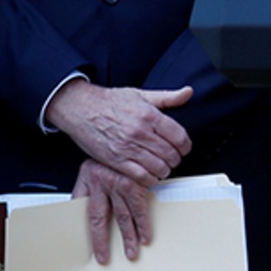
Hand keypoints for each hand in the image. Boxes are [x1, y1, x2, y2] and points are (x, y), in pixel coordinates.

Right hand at [44, 81, 193, 183]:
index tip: (184, 148)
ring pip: (158, 167)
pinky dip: (150, 179)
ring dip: (165, 170)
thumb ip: (167, 97)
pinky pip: (140, 176)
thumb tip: (188, 92)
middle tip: (174, 158)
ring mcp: (127, 148)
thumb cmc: (111, 102)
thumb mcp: (141, 94)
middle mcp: (140, 132)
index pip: (179, 136)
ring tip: (163, 166)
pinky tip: (150, 174)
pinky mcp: (116, 161)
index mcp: (149, 115)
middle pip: (170, 154)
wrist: (82, 109)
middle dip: (176, 159)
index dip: (186, 146)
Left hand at [73, 159, 156, 264]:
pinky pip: (140, 207)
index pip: (85, 212)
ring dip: (129, 236)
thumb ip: (83, 188)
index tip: (91, 247)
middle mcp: (102, 183)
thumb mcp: (89, 167)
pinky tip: (146, 235)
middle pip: (100, 219)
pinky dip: (144, 223)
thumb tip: (75, 208)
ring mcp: (120, 183)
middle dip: (103, 241)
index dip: (87, 232)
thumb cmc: (107, 151)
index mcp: (88, 180)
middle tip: (105, 257)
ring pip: (124, 216)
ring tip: (132, 251)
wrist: (121, 130)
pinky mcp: (136, 181)